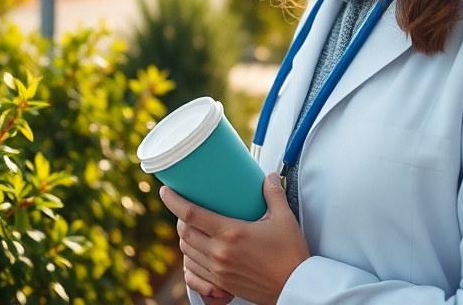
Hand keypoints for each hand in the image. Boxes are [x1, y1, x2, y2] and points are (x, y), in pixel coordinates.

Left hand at [160, 172, 309, 304]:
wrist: (297, 287)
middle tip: (183, 208)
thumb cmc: (291, 255)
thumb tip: (269, 176)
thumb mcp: (284, 219)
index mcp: (231, 233)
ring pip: (187, 253)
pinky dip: (189, 261)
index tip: (165, 191)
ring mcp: (219, 271)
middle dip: (178, 219)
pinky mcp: (222, 284)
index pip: (191, 214)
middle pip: (184, 233)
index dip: (174, 201)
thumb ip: (273, 194)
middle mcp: (220, 253)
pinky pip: (194, 273)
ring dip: (184, 239)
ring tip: (189, 228)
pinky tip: (194, 254)